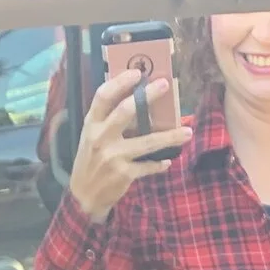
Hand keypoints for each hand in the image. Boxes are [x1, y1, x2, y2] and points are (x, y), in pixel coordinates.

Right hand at [67, 69, 193, 223]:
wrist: (83, 196)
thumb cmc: (90, 161)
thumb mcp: (91, 137)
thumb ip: (106, 120)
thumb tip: (134, 99)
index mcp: (91, 124)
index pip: (103, 97)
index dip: (120, 82)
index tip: (137, 72)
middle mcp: (101, 137)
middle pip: (125, 112)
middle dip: (147, 97)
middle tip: (165, 84)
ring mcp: (113, 156)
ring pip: (147, 142)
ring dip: (169, 137)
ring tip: (187, 132)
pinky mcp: (123, 174)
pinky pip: (148, 166)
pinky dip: (159, 164)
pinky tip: (168, 161)